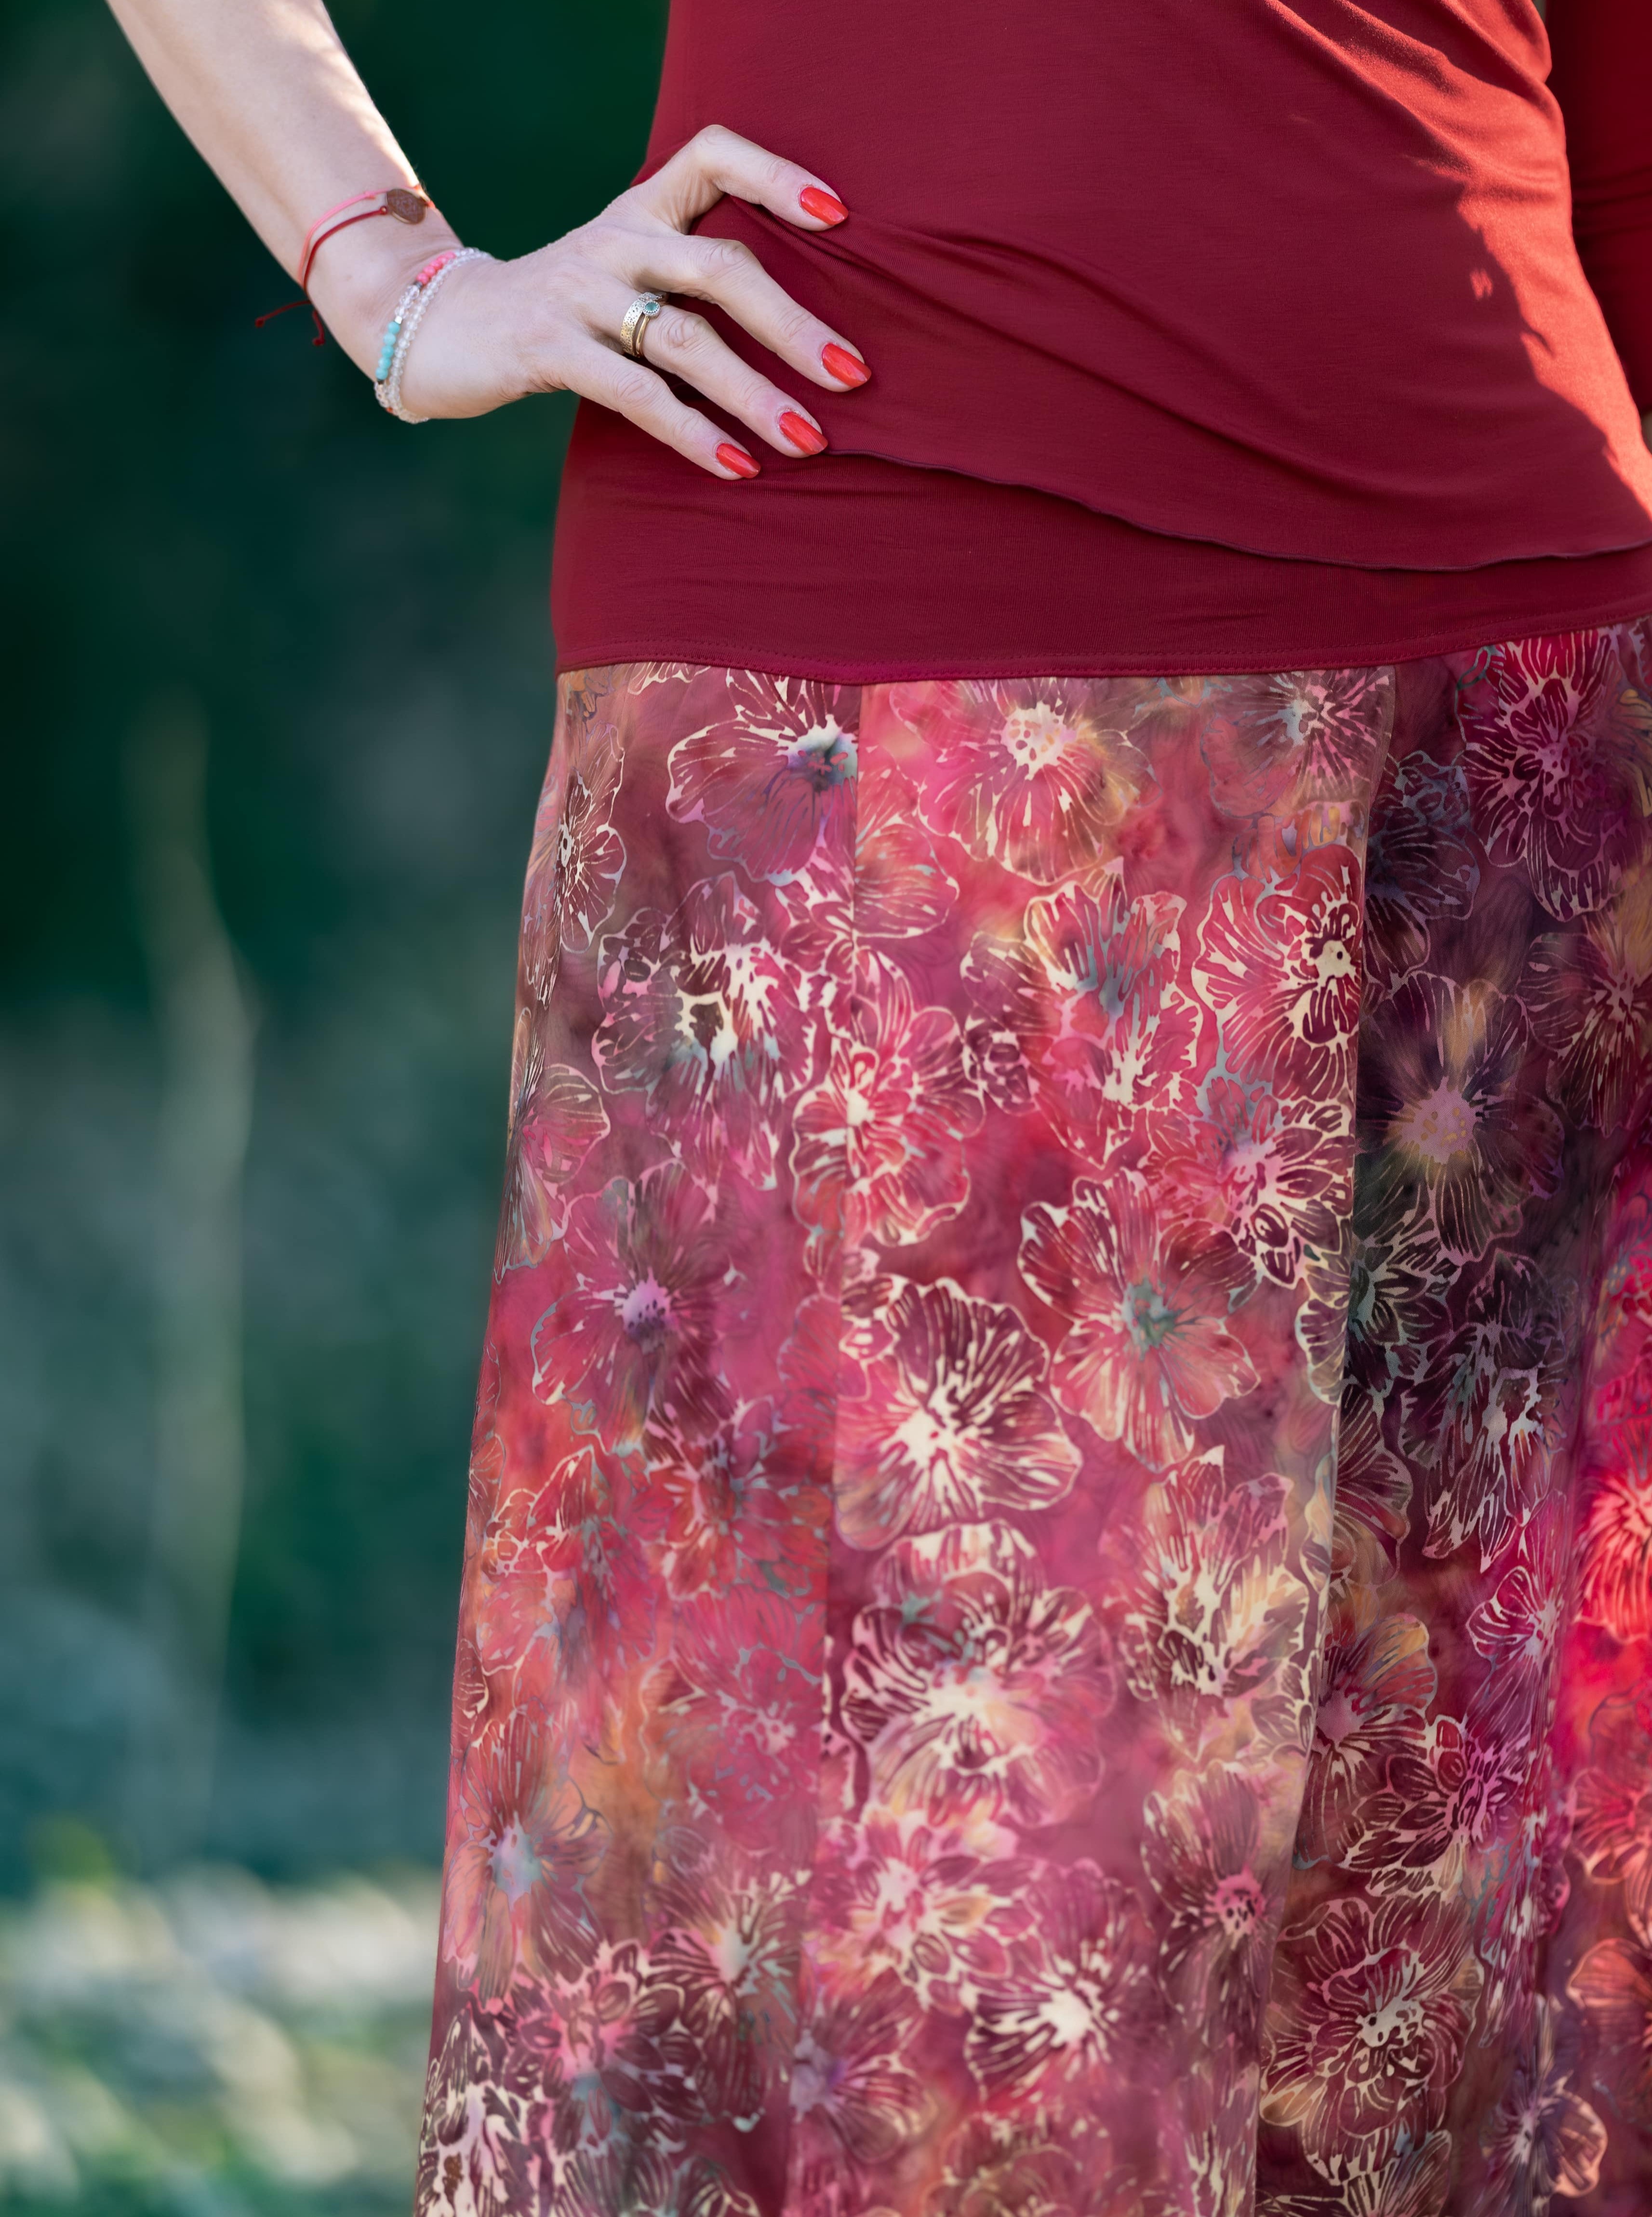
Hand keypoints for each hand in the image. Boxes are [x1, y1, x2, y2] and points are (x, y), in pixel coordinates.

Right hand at [312, 125, 869, 477]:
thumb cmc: (563, 313)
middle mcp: (615, 240)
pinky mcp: (549, 348)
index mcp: (640, 210)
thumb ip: (691, 281)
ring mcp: (580, 293)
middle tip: (852, 374)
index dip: (776, 176)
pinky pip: (636, 394)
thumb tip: (803, 333)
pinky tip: (736, 466)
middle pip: (720, 267)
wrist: (442, 327)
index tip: (839, 215)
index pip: (712, 155)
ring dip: (754, 395)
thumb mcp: (626, 274)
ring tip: (808, 441)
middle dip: (792, 325)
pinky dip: (693, 434)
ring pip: (685, 339)